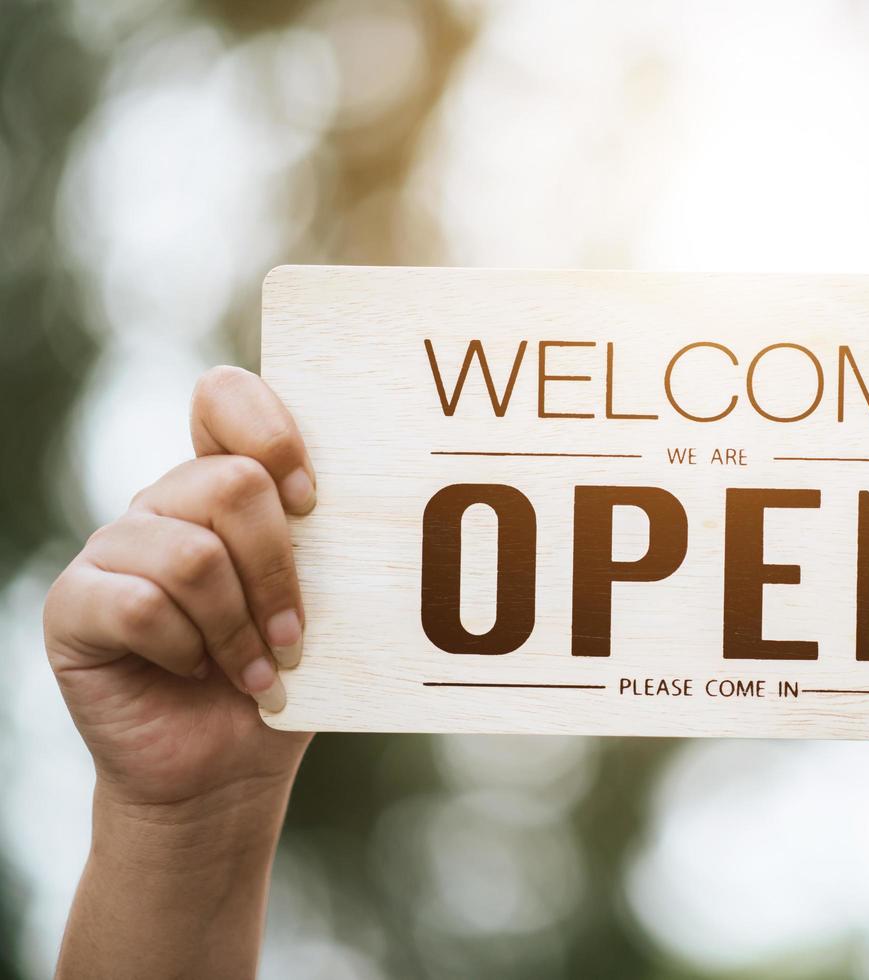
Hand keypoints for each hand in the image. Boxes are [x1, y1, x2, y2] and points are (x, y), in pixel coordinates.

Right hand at [43, 366, 315, 812]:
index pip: (225, 397)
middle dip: (278, 570)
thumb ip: (331, 547)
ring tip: (258, 670)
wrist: (226, 768)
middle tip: (295, 635)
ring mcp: (112, 549)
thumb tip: (388, 508)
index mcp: (222, 484)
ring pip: (192, 554)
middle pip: (229, 483)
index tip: (313, 501)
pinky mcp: (74, 603)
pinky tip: (197, 674)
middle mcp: (163, 503)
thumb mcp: (325, 604)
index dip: (274, 434)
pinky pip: (143, 606)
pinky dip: (189, 650)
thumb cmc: (284, 676)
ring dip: (240, 626)